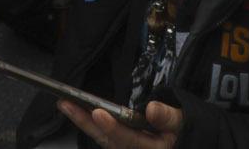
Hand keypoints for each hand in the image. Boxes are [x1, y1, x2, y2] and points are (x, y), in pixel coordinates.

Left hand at [59, 100, 181, 148]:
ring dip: (83, 122)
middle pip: (108, 141)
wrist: (180, 142)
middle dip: (85, 122)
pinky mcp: (120, 146)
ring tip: (66, 104)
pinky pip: (104, 138)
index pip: (130, 139)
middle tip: (66, 104)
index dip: (113, 128)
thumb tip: (152, 109)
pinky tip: (78, 112)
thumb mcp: (182, 123)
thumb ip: (167, 118)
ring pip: (102, 140)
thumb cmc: (181, 132)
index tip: (99, 113)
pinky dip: (90, 125)